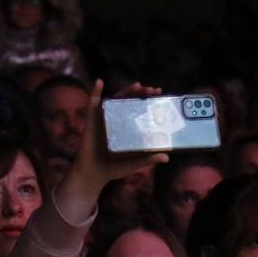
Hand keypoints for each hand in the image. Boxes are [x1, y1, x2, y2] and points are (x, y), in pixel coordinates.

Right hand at [58, 80, 168, 220]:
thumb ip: (148, 159)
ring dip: (126, 90)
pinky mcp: (91, 120)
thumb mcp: (133, 164)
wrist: (93, 175)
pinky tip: (99, 82)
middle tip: (152, 90)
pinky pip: (92, 103)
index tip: (159, 94)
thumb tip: (166, 157)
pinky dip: (94, 91)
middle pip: (130, 101)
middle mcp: (117, 120)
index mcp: (128, 127)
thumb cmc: (113, 168)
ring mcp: (104, 118)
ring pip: (115, 99)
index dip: (149, 101)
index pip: (140, 109)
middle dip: (141, 93)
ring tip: (137, 85)